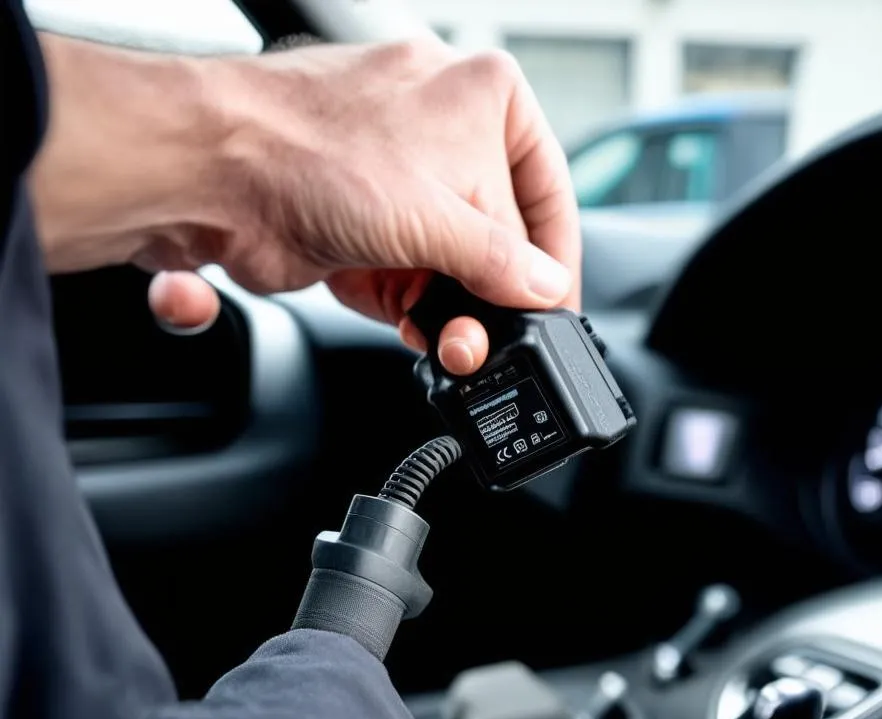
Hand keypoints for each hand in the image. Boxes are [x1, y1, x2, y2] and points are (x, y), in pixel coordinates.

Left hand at [33, 36, 580, 373]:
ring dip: (445, 311)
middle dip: (488, 296)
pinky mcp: (360, 224)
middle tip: (492, 334)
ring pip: (447, 265)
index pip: (546, 192)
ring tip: (449, 339)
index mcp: (481, 98)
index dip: (554, 260)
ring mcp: (396, 179)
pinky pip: (403, 279)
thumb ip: (503, 263)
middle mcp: (440, 132)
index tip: (554, 308)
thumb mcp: (441, 218)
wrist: (208, 172)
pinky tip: (399, 318)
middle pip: (494, 237)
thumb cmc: (311, 150)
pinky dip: (401, 307)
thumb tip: (544, 289)